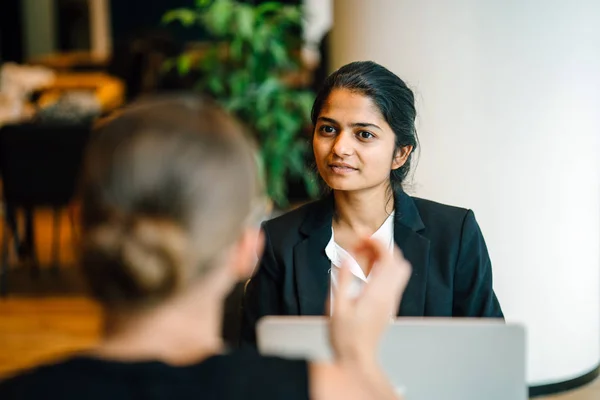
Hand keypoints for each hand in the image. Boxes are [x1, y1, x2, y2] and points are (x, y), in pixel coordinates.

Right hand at [329, 237, 410, 363]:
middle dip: (383, 246)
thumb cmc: (345, 336)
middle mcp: (389, 295)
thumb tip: (348, 256)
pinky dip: (384, 268)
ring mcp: (391, 300)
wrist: (357, 358)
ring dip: (384, 256)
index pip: (388, 258)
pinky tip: (366, 270)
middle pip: (399, 260)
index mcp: (377, 293)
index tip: (363, 236)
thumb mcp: (336, 306)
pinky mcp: (389, 305)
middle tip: (362, 243)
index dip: (377, 242)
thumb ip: (343, 278)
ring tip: (363, 254)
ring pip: (399, 269)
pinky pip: (393, 279)